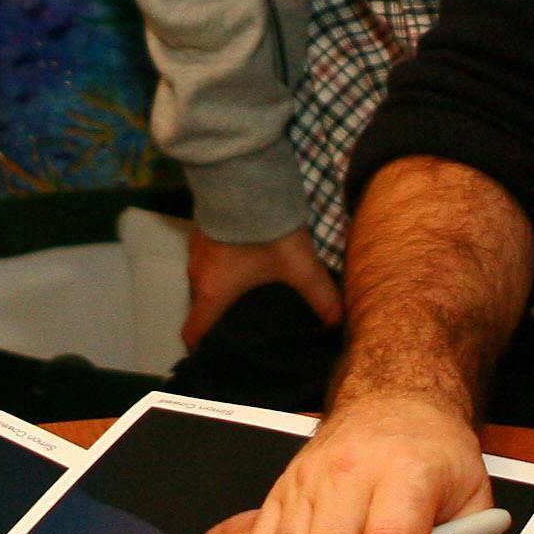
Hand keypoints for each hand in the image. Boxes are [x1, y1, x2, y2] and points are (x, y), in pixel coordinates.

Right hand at [182, 224, 343, 350]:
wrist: (244, 178)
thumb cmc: (264, 231)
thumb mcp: (300, 266)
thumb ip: (321, 296)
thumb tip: (339, 323)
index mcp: (213, 292)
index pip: (194, 331)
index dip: (202, 347)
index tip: (217, 354)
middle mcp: (197, 275)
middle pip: (202, 307)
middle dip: (219, 318)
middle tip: (244, 325)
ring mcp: (196, 250)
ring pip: (204, 281)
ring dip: (220, 289)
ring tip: (247, 294)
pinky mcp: (202, 229)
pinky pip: (207, 259)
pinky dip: (220, 266)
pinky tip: (243, 261)